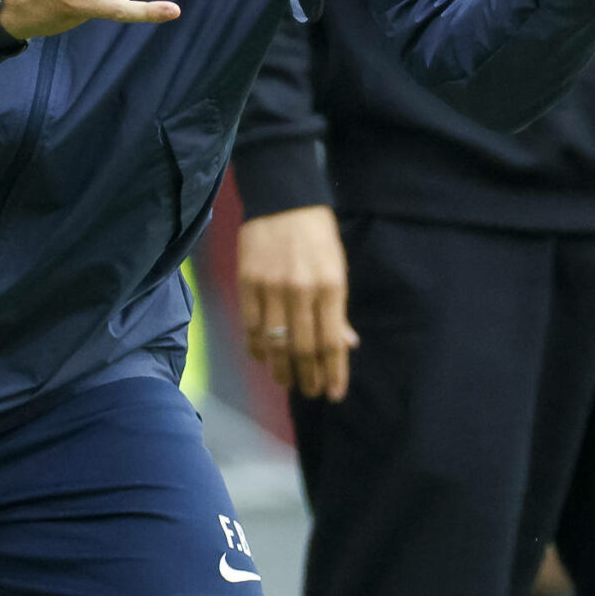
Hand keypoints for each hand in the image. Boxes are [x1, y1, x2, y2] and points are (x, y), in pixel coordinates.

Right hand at [237, 205, 355, 400]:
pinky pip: (251, 327)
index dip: (334, 373)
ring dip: (282, 369)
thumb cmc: (317, 237)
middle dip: (308, 377)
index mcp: (330, 286)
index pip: (332, 342)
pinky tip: (263, 359)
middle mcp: (301, 290)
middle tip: (311, 392)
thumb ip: (337, 309)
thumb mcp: (337, 268)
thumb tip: (346, 345)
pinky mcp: (248, 283)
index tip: (334, 394)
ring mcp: (271, 288)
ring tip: (288, 382)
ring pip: (275, 343)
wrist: (283, 200)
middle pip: (304, 348)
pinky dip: (257, 348)